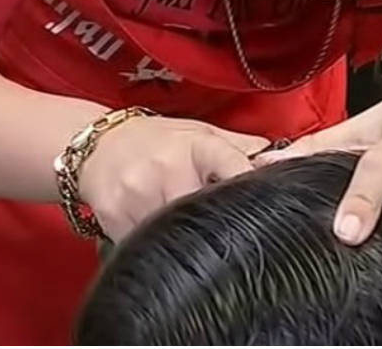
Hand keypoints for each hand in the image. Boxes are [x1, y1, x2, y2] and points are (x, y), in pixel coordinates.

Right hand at [78, 115, 269, 241]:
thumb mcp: (201, 133)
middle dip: (219, 221)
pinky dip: (157, 247)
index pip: (234, 166)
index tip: (263, 205)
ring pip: (176, 232)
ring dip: (188, 239)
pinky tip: (163, 240)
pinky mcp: (115, 217)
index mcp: (198, 145)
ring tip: (195, 236)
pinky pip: (145, 244)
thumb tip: (282, 159)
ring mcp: (140, 194)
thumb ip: (240, 147)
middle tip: (226, 230)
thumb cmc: (160, 140)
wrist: (98, 145)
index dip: (249, 186)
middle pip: (206, 209)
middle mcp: (169, 167)